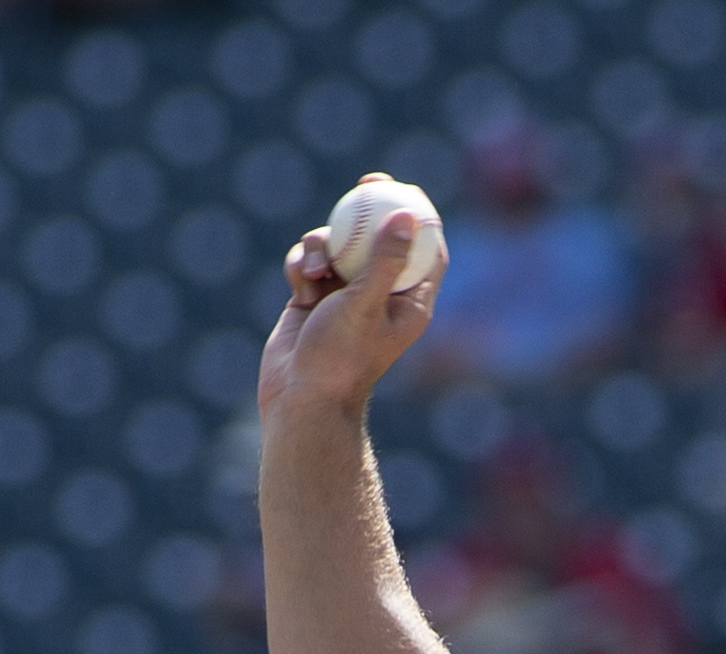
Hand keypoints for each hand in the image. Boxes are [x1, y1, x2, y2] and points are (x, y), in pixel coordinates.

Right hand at [258, 208, 443, 422]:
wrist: (299, 398)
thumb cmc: (339, 359)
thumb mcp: (364, 304)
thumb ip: (384, 259)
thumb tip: (407, 216)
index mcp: (407, 305)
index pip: (426, 253)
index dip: (420, 218)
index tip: (408, 191)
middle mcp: (379, 297)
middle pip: (380, 238)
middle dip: (369, 210)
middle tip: (367, 185)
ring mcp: (345, 296)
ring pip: (337, 244)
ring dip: (321, 245)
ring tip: (314, 270)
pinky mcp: (314, 297)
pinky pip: (309, 261)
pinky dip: (301, 265)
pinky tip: (299, 287)